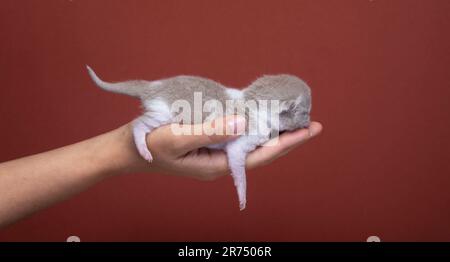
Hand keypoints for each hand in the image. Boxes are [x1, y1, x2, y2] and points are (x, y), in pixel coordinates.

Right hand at [128, 115, 322, 180]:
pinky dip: (252, 129)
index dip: (287, 143)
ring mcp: (214, 156)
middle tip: (311, 124)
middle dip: (287, 139)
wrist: (128, 151)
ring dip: (272, 134)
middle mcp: (220, 163)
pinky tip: (260, 121)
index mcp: (217, 166)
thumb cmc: (149, 145)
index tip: (309, 130)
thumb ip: (212, 131)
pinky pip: (236, 139)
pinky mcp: (207, 147)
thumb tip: (245, 124)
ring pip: (250, 146)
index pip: (261, 156)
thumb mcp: (180, 138)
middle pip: (261, 152)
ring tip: (292, 123)